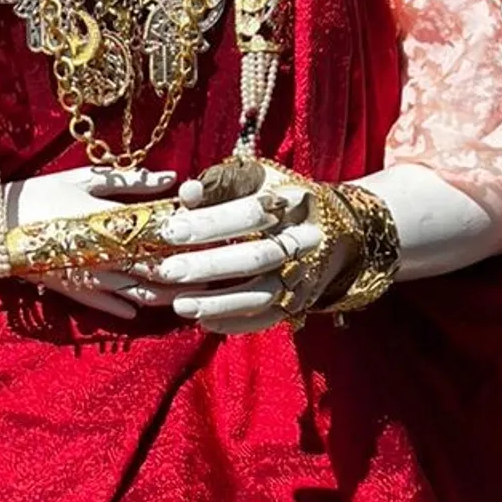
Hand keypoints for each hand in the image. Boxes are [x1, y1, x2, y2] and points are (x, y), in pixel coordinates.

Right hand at [0, 166, 271, 319]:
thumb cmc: (42, 193)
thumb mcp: (86, 178)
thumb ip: (132, 181)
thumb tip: (174, 178)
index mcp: (113, 223)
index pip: (166, 233)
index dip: (197, 235)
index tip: (227, 233)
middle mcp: (110, 255)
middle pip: (164, 269)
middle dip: (197, 272)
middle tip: (229, 273)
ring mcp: (94, 278)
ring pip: (144, 292)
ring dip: (173, 295)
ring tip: (203, 296)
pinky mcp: (78, 291)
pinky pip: (112, 305)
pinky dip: (133, 307)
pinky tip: (152, 308)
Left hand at [89, 164, 359, 334]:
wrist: (334, 228)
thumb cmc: (278, 197)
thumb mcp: (256, 179)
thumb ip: (220, 183)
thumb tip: (186, 194)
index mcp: (291, 202)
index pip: (250, 213)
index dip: (210, 223)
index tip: (170, 231)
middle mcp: (304, 240)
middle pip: (256, 258)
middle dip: (209, 267)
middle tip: (166, 272)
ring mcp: (305, 274)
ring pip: (263, 294)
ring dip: (219, 303)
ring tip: (179, 305)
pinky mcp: (302, 300)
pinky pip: (269, 318)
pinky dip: (236, 322)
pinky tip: (204, 321)